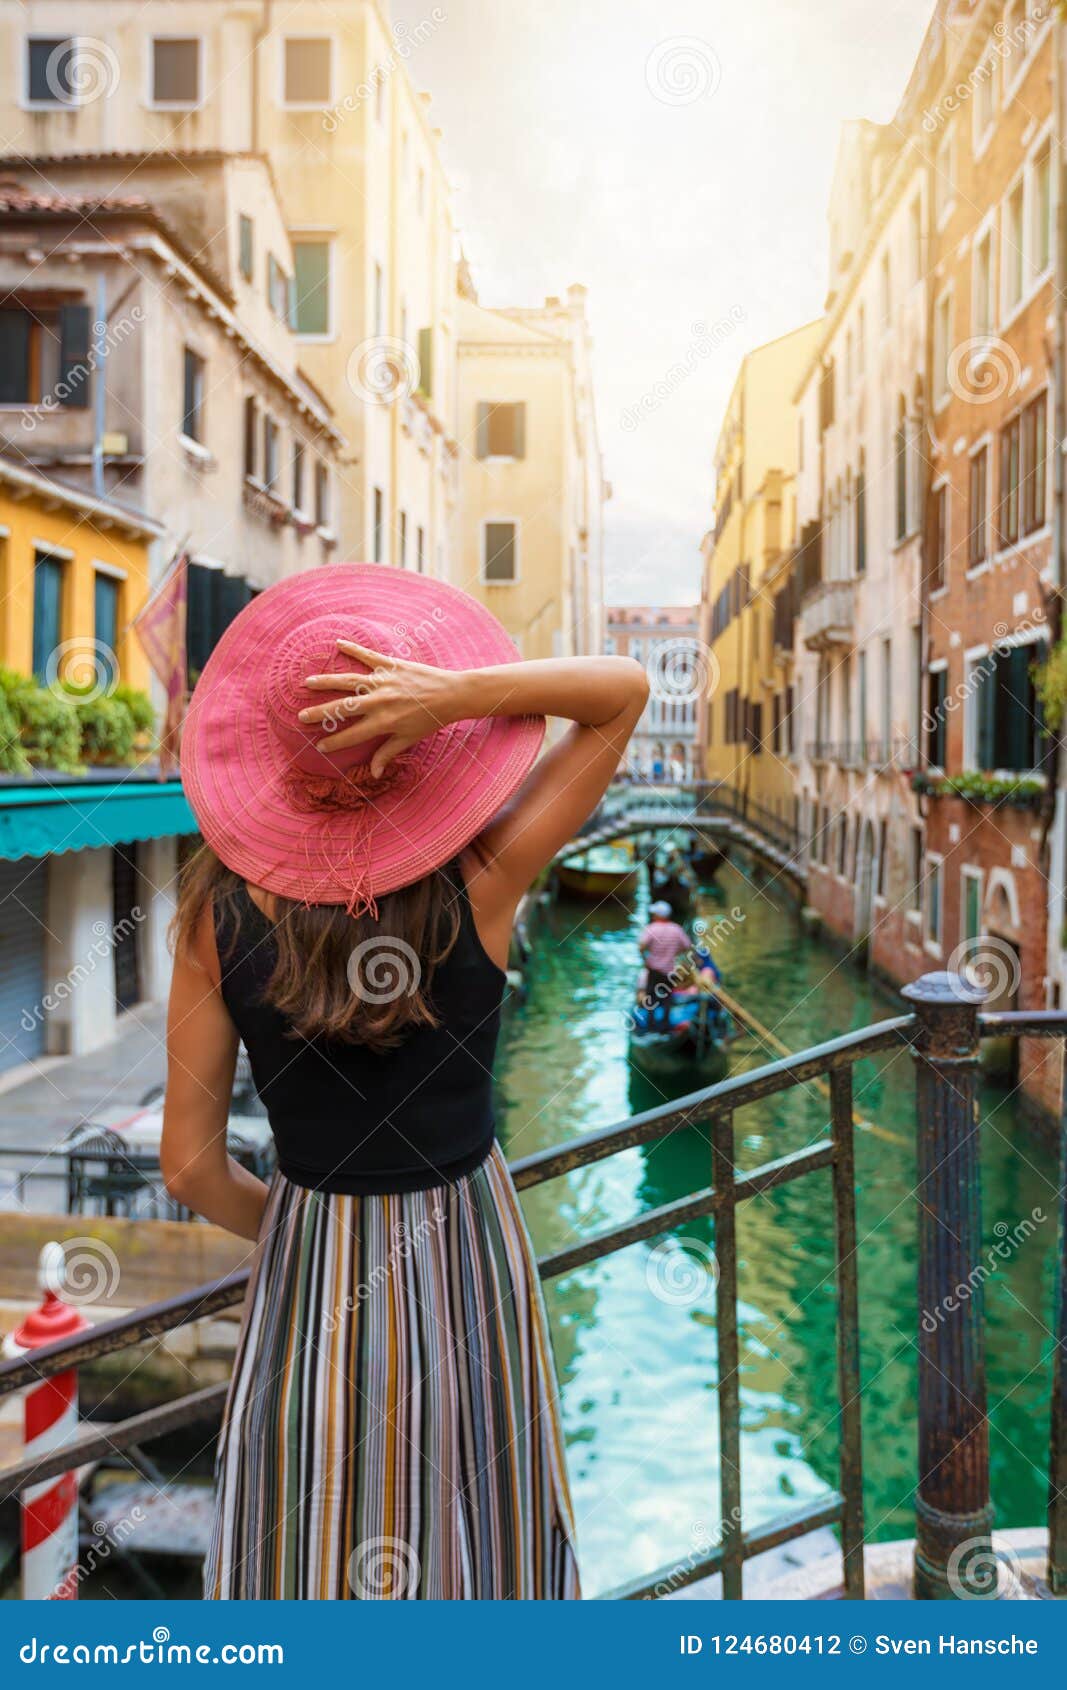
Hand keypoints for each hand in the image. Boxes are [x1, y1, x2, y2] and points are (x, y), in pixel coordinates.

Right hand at [298, 641, 471, 775]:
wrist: (451, 694)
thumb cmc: (430, 720)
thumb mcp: (408, 739)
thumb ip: (387, 753)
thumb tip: (374, 774)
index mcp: (383, 722)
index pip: (352, 735)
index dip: (335, 742)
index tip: (319, 745)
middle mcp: (380, 701)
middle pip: (343, 707)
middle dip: (320, 713)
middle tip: (301, 716)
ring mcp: (384, 681)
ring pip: (349, 680)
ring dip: (327, 681)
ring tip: (308, 682)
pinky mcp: (391, 665)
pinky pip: (369, 656)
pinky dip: (354, 649)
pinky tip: (338, 643)